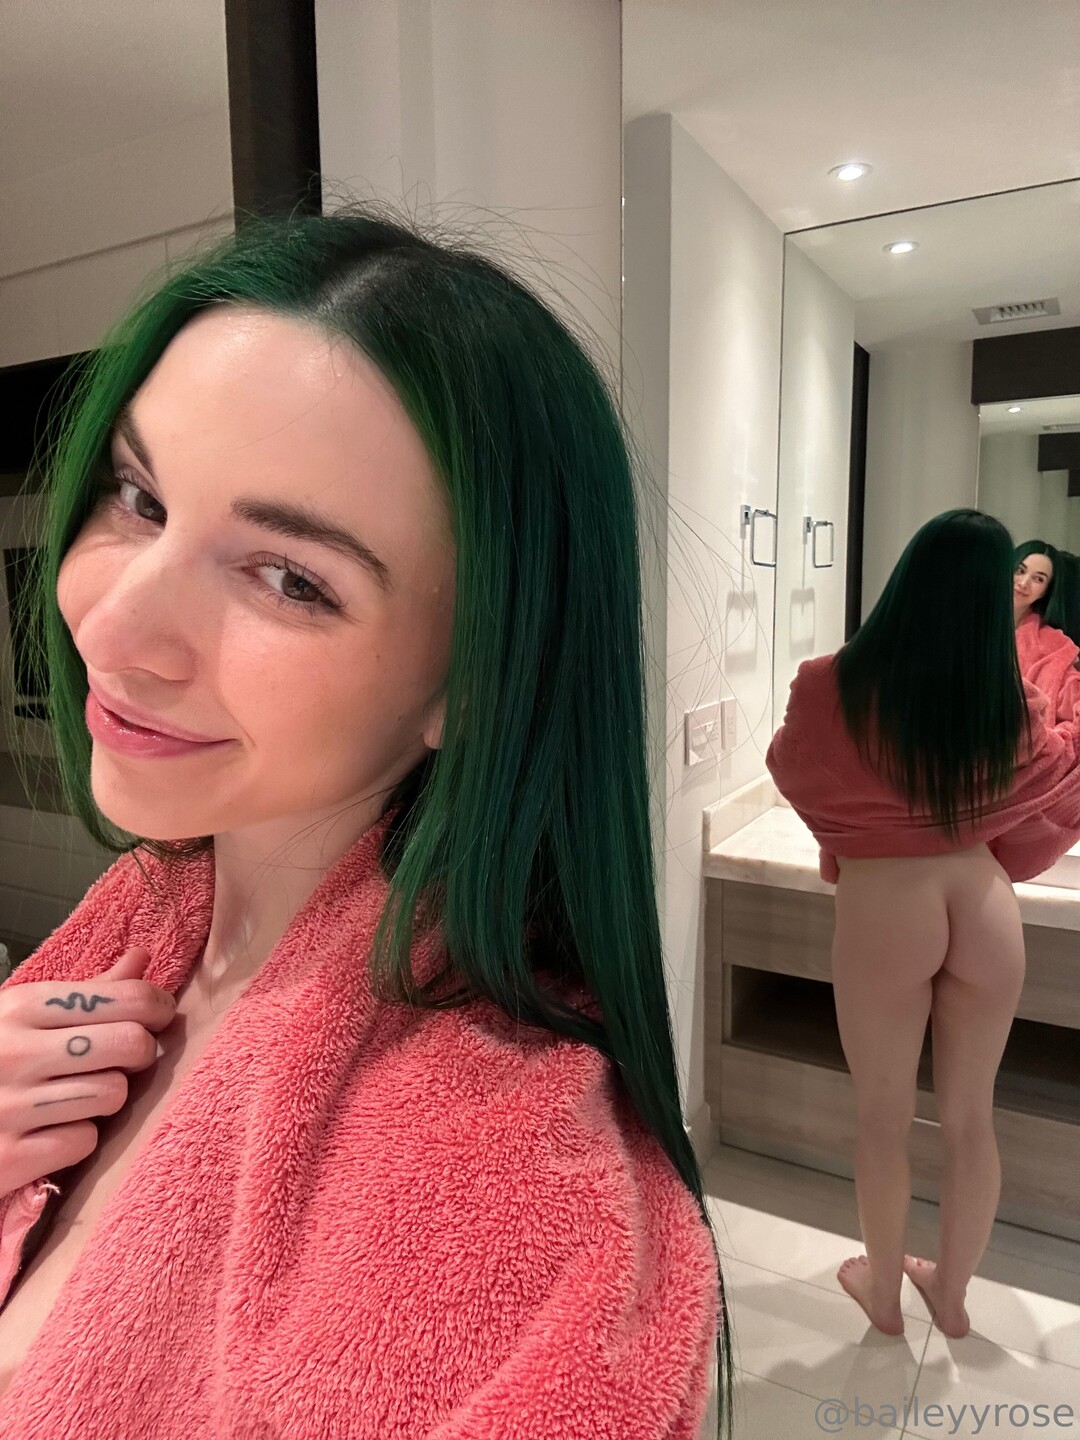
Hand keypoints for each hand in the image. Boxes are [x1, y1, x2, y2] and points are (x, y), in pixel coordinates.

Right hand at [0, 946, 176, 1194]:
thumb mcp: (24, 1015)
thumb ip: (87, 990)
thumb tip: (142, 957)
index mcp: (22, 1006)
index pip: (127, 998)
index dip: (157, 1008)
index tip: (158, 1017)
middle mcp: (14, 1051)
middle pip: (130, 1045)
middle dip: (139, 1053)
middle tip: (126, 1058)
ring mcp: (9, 1106)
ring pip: (113, 1094)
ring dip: (106, 1098)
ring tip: (81, 1094)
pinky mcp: (7, 1158)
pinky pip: (83, 1142)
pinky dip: (76, 1138)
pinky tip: (52, 1129)